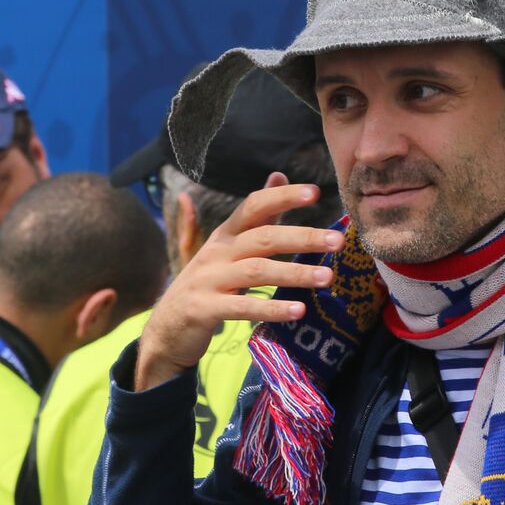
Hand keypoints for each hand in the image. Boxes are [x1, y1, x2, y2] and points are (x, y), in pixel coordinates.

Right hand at [135, 173, 344, 390]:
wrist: (167, 330)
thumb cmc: (207, 285)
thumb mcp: (227, 248)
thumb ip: (256, 216)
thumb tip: (278, 174)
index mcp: (224, 235)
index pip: (254, 206)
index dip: (282, 197)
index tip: (315, 192)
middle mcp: (216, 252)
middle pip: (263, 237)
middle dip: (302, 237)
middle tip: (337, 240)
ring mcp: (208, 280)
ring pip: (257, 270)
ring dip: (295, 273)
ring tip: (327, 277)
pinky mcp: (204, 309)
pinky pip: (242, 306)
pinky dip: (271, 308)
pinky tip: (299, 310)